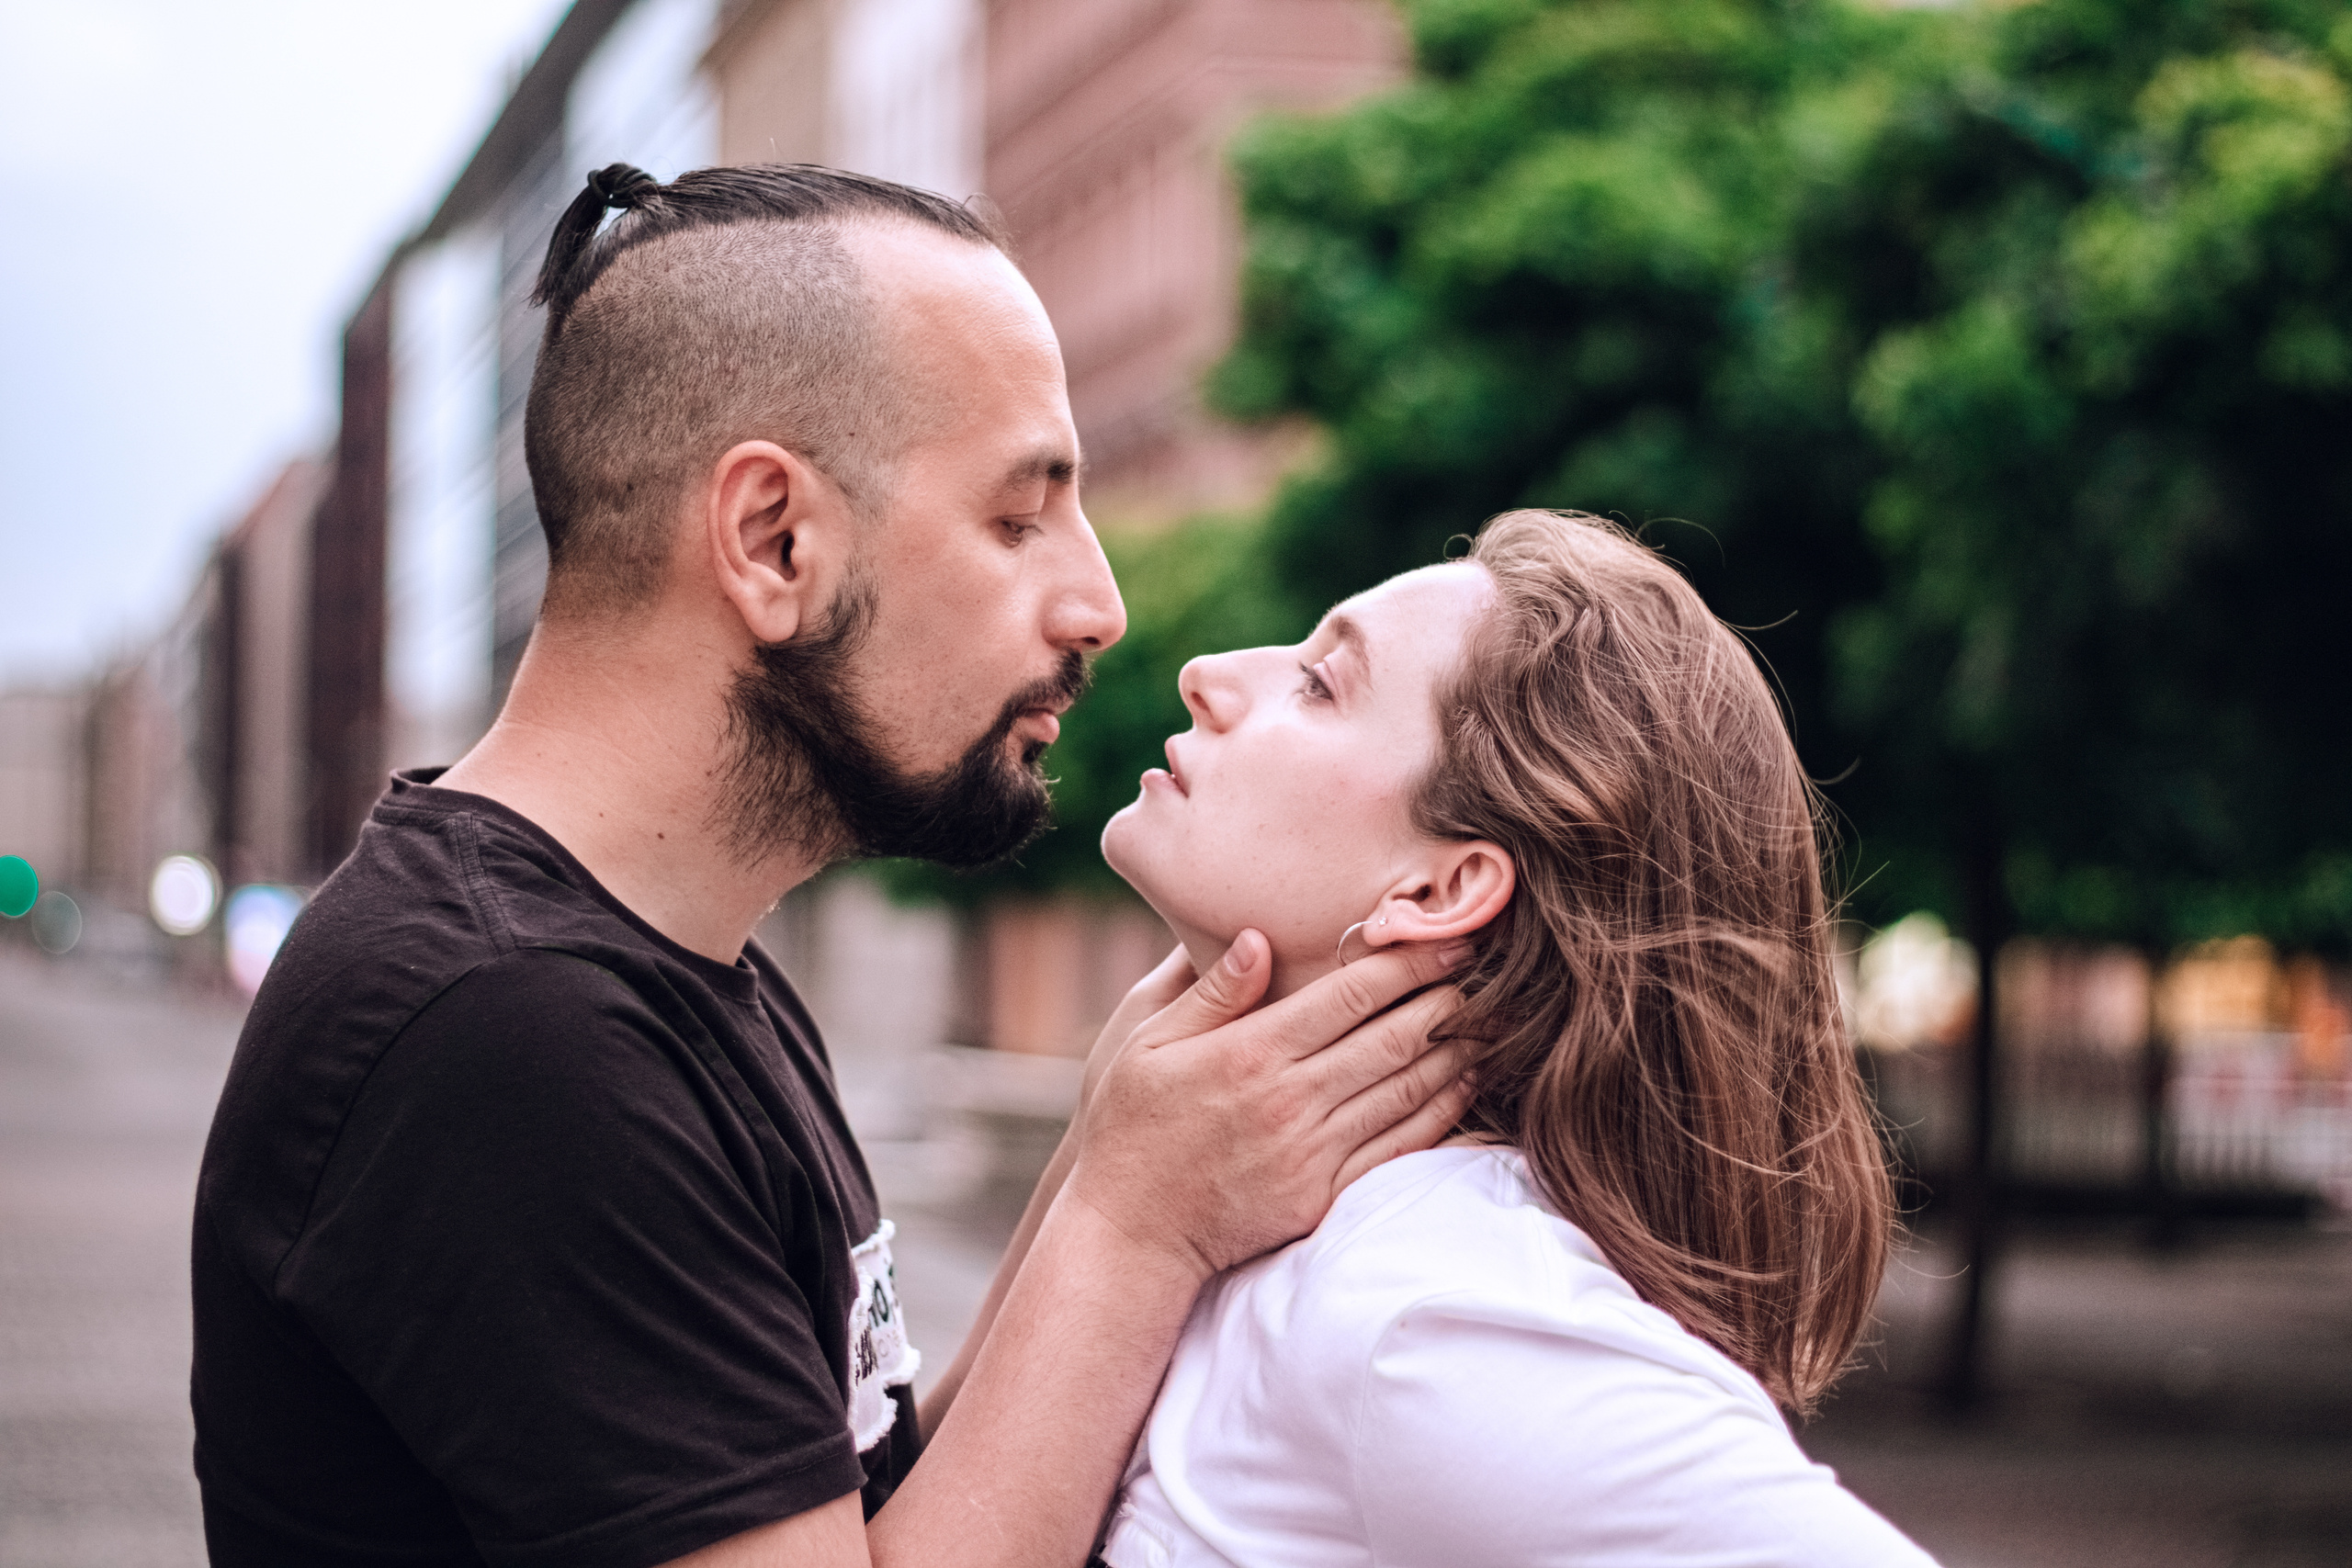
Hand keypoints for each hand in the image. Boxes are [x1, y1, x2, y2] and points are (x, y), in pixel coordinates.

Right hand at [1064, 930, 1470, 1282]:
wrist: (1130, 1231)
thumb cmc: (1131, 1126)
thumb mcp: (1145, 1043)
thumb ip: (1209, 992)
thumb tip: (1260, 938)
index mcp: (1249, 1052)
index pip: (1348, 995)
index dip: (1406, 963)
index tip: (1447, 938)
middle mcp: (1289, 1100)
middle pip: (1390, 1038)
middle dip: (1445, 999)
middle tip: (1489, 971)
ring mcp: (1310, 1152)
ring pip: (1404, 1091)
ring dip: (1454, 1052)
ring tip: (1491, 1020)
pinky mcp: (1321, 1195)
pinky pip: (1395, 1148)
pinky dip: (1438, 1114)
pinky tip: (1463, 1086)